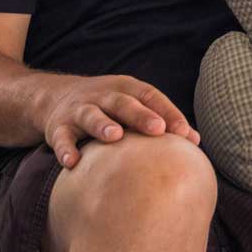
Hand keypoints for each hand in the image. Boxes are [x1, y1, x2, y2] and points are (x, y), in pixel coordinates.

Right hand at [42, 74, 199, 168]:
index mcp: (127, 88)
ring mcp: (80, 109)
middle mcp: (104, 95)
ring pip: (92, 115)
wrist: (56, 97)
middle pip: (124, 102)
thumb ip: (160, 121)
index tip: (186, 134)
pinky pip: (61, 138)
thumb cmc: (109, 108)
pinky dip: (65, 149)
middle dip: (141, 115)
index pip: (152, 97)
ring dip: (103, 124)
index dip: (169, 113)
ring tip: (115, 136)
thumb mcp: (132, 106)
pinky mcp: (58, 126)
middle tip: (158, 130)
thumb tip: (196, 143)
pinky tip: (72, 163)